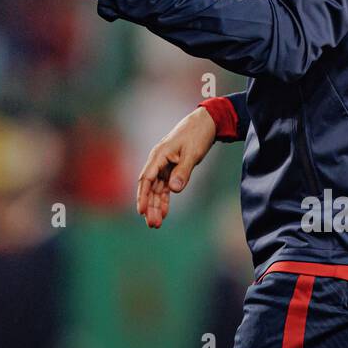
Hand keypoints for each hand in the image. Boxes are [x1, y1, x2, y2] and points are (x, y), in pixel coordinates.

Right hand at [135, 107, 216, 227]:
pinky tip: (164, 212)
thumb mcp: (192, 154)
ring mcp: (164, 165)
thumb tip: (174, 190)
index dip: (143, 196)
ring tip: (156, 224)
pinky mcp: (172, 169)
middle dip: (150, 206)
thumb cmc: (197, 135)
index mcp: (159, 155)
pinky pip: (165, 187)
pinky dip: (165, 199)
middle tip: (152, 224)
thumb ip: (183, 172)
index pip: (146, 179)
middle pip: (150, 187)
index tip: (142, 211)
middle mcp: (158, 161)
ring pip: (156, 189)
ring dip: (156, 206)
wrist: (206, 122)